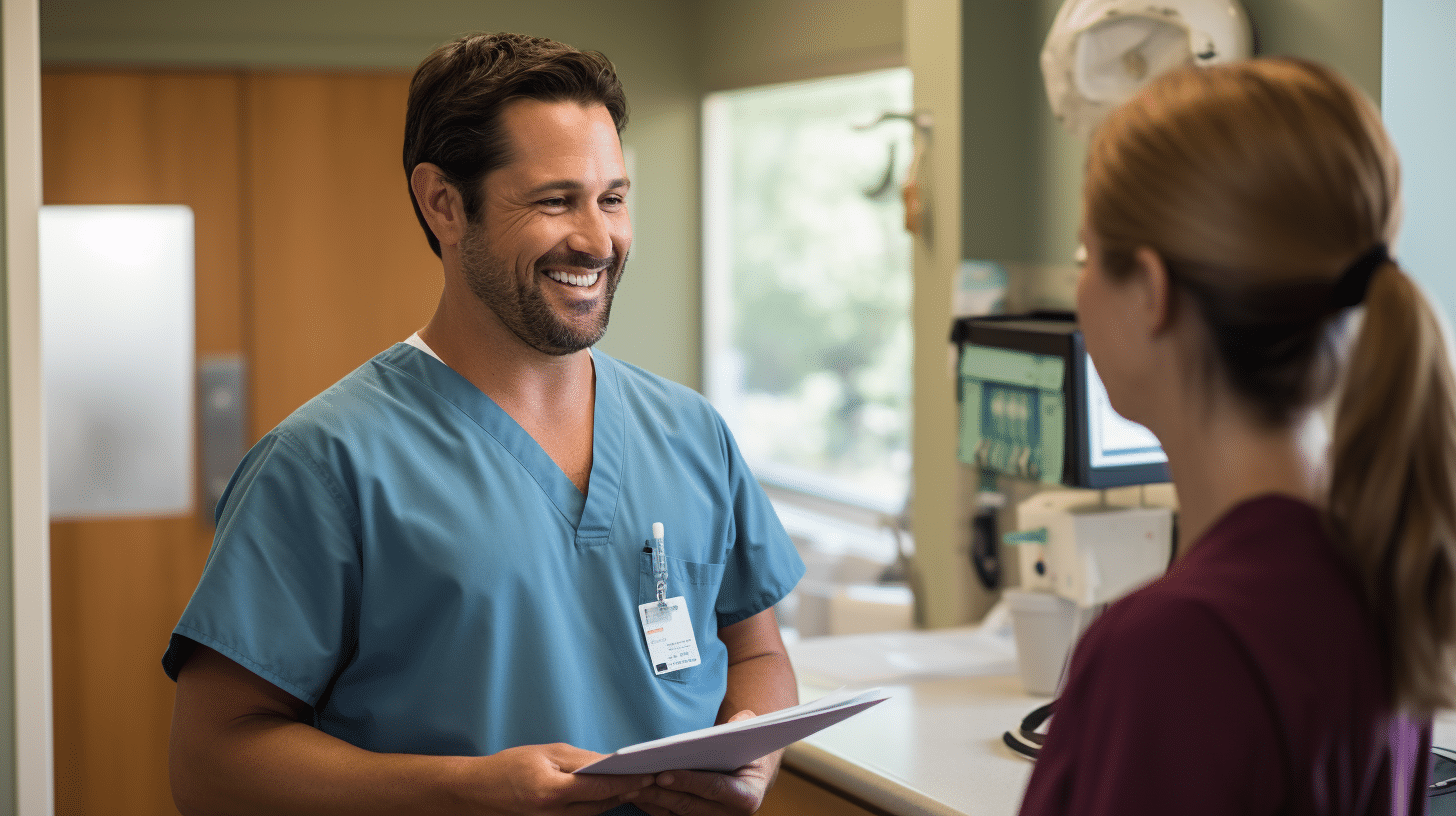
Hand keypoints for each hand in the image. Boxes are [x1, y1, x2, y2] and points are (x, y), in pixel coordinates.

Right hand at [463, 743, 654, 815]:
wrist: (479, 791)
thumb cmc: (510, 767)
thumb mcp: (547, 754)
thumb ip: (581, 761)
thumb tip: (610, 762)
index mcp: (552, 792)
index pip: (600, 787)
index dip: (627, 781)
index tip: (647, 774)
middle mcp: (554, 815)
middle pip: (602, 804)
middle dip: (627, 791)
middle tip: (650, 778)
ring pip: (595, 813)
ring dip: (615, 799)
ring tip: (637, 784)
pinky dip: (598, 805)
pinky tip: (610, 793)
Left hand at [624, 711, 778, 815]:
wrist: (752, 771)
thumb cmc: (748, 747)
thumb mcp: (751, 733)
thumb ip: (744, 725)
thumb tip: (731, 724)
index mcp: (747, 796)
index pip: (714, 788)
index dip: (688, 782)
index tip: (663, 774)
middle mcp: (730, 815)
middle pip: (689, 805)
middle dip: (662, 793)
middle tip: (638, 779)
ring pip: (677, 814)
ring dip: (652, 801)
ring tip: (629, 787)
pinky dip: (653, 806)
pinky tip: (636, 794)